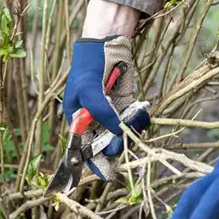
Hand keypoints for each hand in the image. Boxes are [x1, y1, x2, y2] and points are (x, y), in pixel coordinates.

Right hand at [62, 36, 149, 179]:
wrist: (106, 43)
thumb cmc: (89, 67)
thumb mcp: (89, 91)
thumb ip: (101, 113)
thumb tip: (117, 133)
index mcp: (77, 120)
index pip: (84, 147)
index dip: (95, 161)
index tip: (108, 174)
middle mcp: (93, 120)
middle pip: (105, 144)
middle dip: (116, 146)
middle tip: (124, 142)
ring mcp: (110, 112)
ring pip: (121, 133)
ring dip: (130, 132)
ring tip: (135, 120)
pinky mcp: (125, 104)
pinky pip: (133, 120)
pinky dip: (138, 120)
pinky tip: (140, 113)